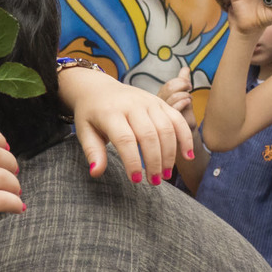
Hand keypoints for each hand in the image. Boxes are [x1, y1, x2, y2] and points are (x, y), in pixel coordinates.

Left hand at [61, 66, 192, 182]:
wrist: (98, 88)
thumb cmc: (91, 114)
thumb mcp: (84, 132)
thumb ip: (92, 152)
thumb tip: (96, 173)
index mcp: (110, 112)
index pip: (125, 139)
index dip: (133, 161)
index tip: (135, 180)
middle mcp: (132, 105)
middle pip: (149, 135)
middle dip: (154, 161)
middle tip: (154, 182)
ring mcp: (148, 102)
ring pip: (166, 128)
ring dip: (169, 154)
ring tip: (165, 175)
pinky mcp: (160, 102)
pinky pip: (177, 119)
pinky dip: (185, 137)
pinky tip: (187, 155)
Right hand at [157, 70, 198, 130]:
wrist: (184, 143)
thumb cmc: (183, 121)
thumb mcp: (182, 98)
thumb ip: (181, 83)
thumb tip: (185, 68)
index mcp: (159, 101)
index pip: (168, 85)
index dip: (180, 81)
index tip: (188, 84)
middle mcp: (157, 108)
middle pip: (169, 87)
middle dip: (183, 84)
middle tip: (190, 88)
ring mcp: (161, 115)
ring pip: (173, 96)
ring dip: (185, 94)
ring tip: (189, 99)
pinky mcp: (167, 123)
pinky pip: (175, 107)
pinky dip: (184, 102)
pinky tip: (187, 104)